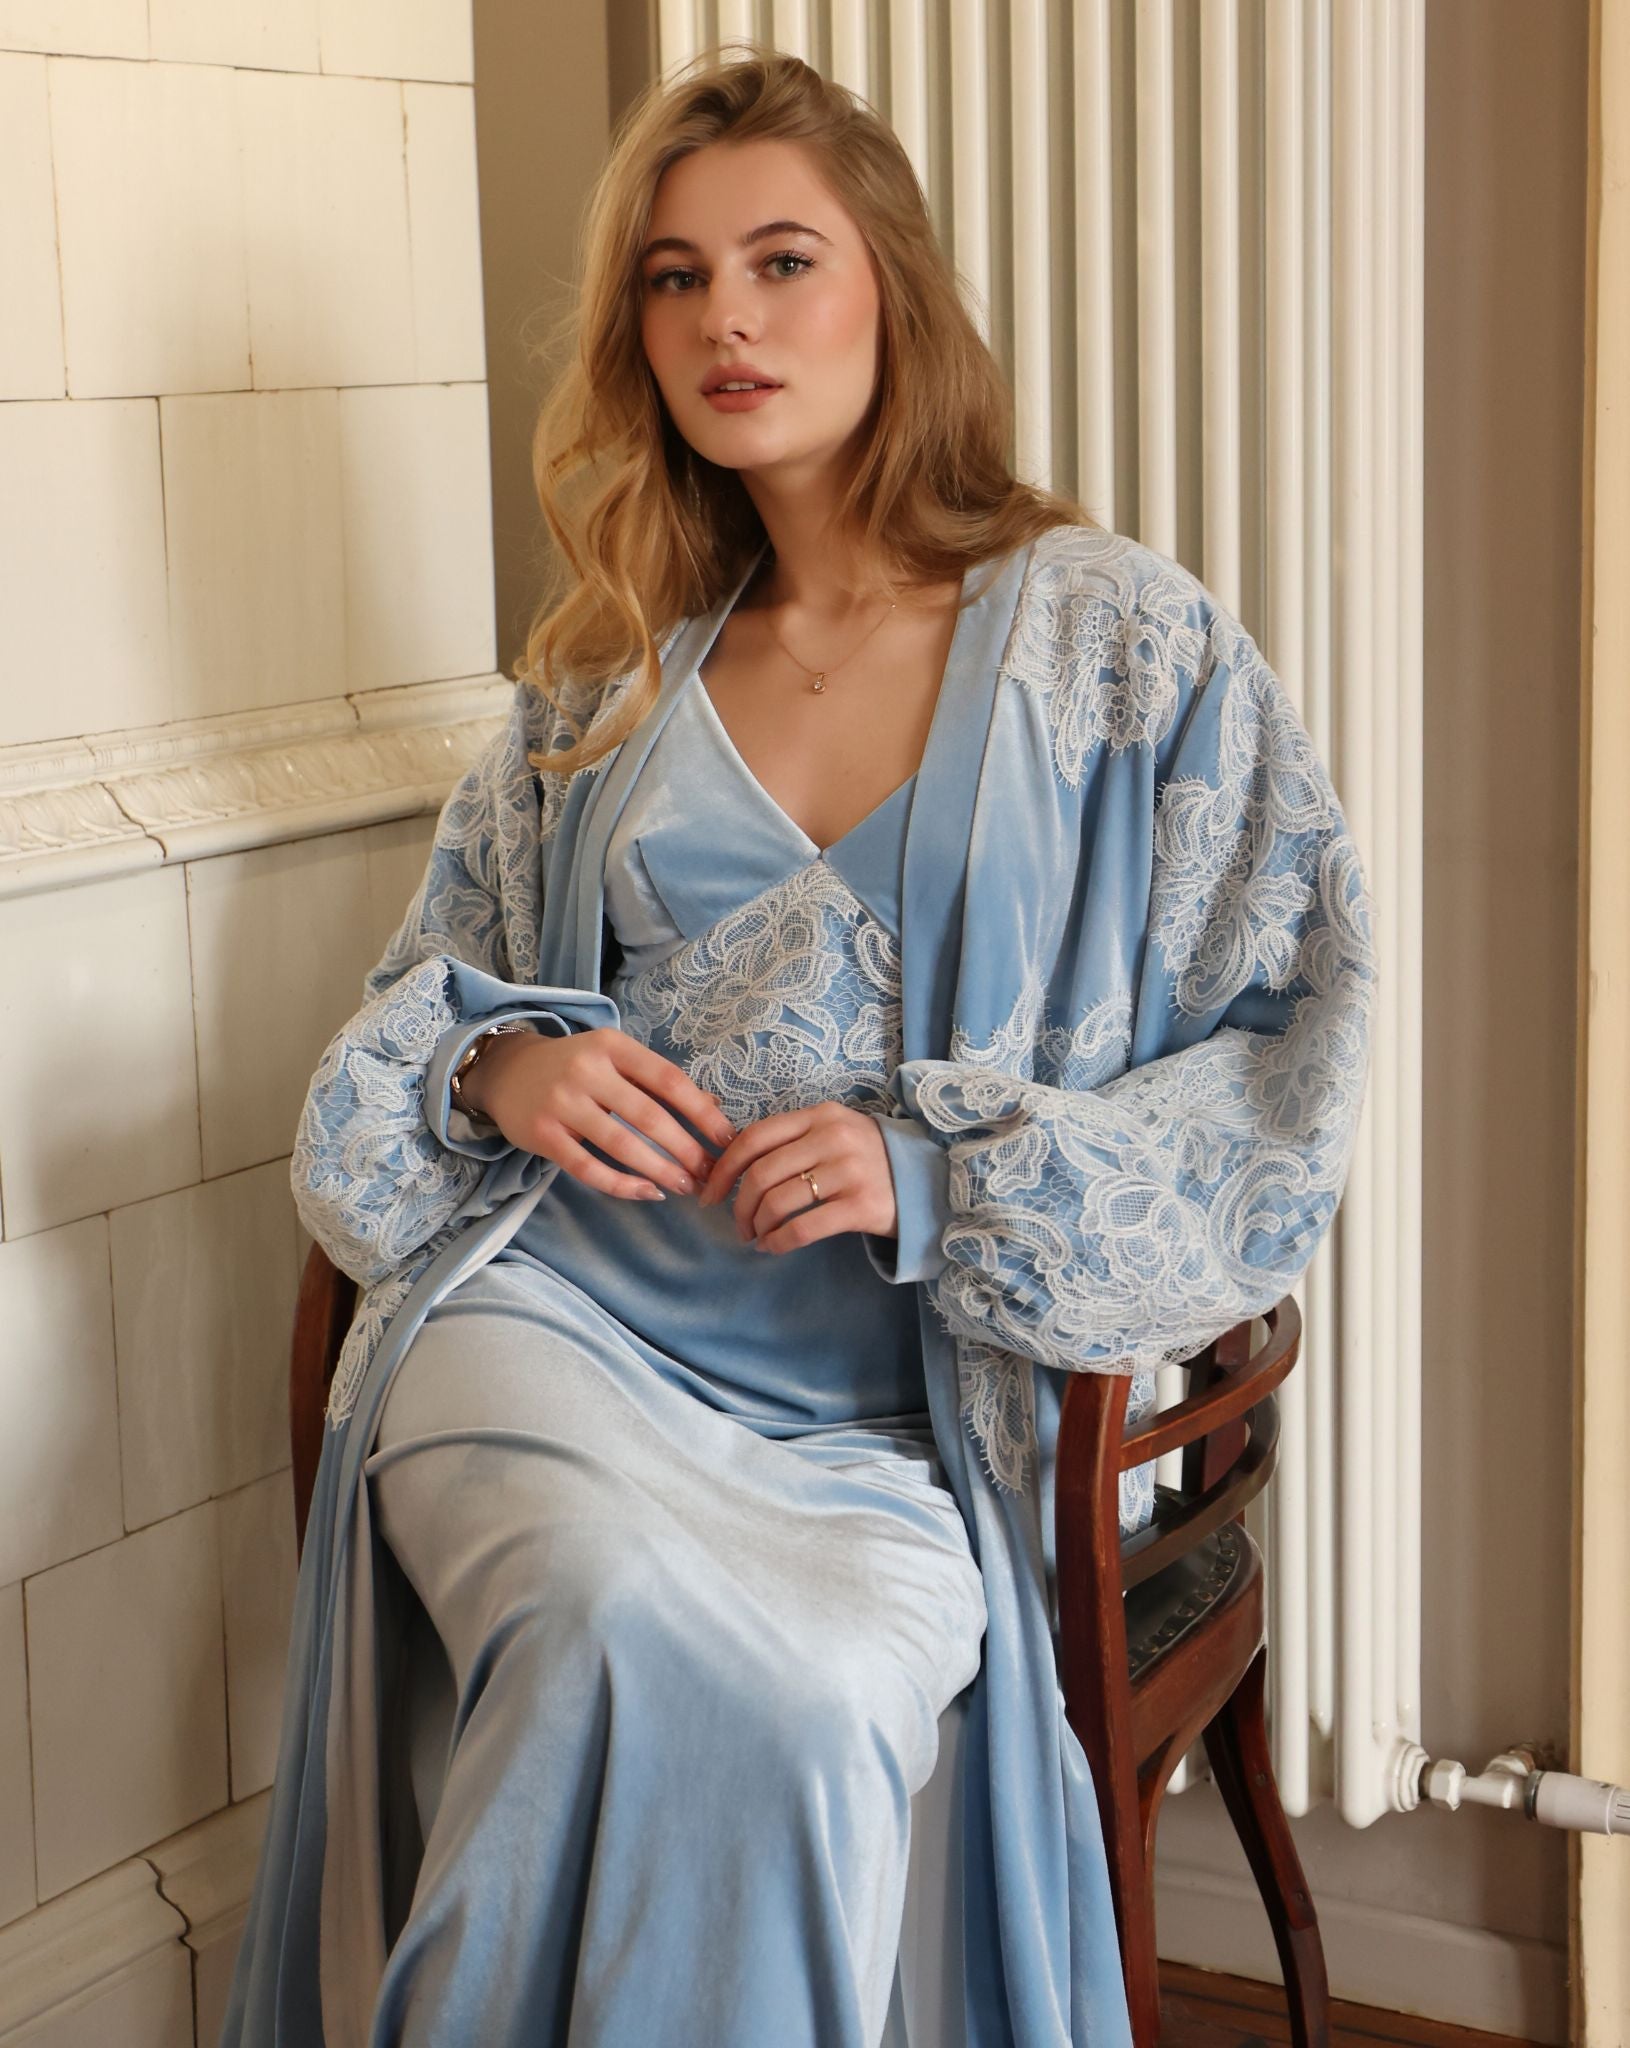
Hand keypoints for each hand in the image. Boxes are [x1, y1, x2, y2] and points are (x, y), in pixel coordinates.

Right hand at [459, 1026, 735, 1200]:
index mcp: (613, 1046)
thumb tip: (714, 1107)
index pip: (668, 1080)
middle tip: (710, 1174)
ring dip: (660, 1171)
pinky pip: (589, 1169)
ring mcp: (562, 1103)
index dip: (702, 1113)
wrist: (506, 1071)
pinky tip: (647, 1193)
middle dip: (686, 1150)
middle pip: (649, 1116)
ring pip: (622, 1145)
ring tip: (684, 1187)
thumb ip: (657, 1080)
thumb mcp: (614, 1059)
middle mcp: (587, 1070)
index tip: (726, 1139)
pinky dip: (622, 1185)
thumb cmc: (574, 1067)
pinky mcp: (544, 1135)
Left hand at [697, 1101, 897, 1252]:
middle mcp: (833, 1137)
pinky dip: (778, 1241)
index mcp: (820, 1116)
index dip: (724, 1167)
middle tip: (737, 1224)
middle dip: (738, 1205)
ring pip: (777, 1201)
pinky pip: (803, 1227)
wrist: (928, 1183)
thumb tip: (730, 1162)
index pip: (755, 1136)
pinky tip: (773, 1247)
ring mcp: (849, 1171)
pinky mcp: (861, 1205)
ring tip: (756, 1236)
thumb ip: (793, 1140)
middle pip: (761, 1173)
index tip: (711, 1191)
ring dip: (756, 1225)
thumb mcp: (835, 1134)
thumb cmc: (870, 1160)